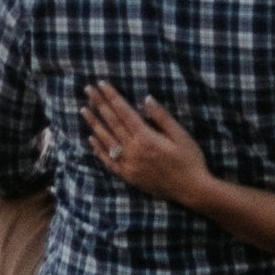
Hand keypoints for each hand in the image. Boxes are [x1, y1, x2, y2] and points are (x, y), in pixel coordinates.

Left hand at [81, 81, 208, 206]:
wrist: (191, 190)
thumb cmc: (189, 159)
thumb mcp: (180, 135)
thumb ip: (162, 117)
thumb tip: (146, 99)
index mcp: (146, 138)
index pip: (124, 112)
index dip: (112, 97)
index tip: (101, 84)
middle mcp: (134, 151)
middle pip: (112, 123)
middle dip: (99, 104)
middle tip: (88, 90)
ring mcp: (129, 165)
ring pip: (106, 141)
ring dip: (94, 124)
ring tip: (84, 111)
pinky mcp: (129, 177)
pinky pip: (109, 162)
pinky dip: (99, 150)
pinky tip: (92, 141)